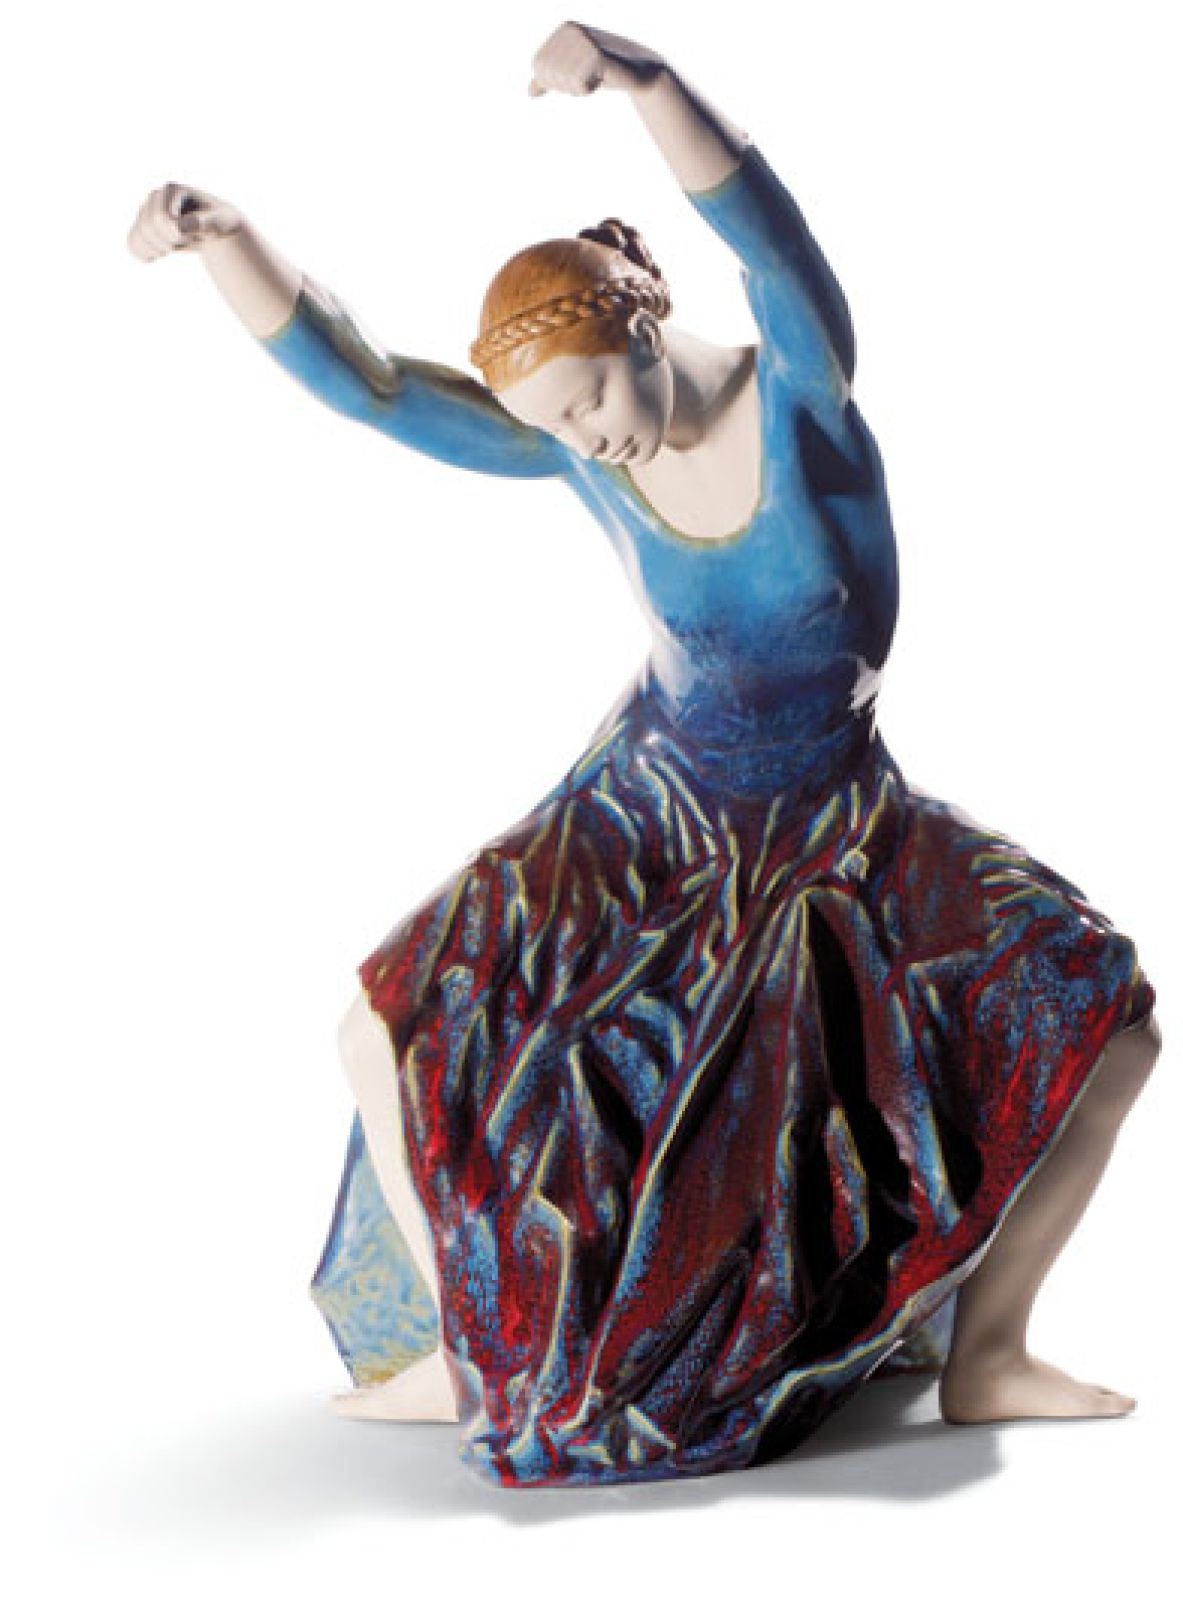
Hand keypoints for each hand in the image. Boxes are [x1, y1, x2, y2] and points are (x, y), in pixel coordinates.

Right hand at [127, 183, 243, 261]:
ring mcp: (146, 210)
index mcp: (171, 189)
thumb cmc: (220, 222)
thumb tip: (185, 224)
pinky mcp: (142, 225)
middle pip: (148, 229)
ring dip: (159, 250)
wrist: (214, 226)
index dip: (178, 235)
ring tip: (175, 246)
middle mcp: (154, 196)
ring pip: (138, 238)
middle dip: (169, 243)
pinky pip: (132, 244)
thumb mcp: (222, 221)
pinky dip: (144, 254)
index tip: (195, 235)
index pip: (162, 218)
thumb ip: (207, 221)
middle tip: (187, 241)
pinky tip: (159, 255)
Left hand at [528, 21, 665, 97]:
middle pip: (550, 75)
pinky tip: (602, 79)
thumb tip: (530, 93)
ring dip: (579, 89)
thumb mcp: (572, 73)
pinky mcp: (596, 55)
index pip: (539, 68)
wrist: (636, 71)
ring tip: (595, 77)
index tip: (576, 75)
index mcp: (563, 29)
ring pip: (564, 82)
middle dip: (567, 86)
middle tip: (587, 78)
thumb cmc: (603, 71)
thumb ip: (549, 80)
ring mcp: (585, 40)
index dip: (553, 82)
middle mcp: (572, 30)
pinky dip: (588, 90)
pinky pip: (579, 86)